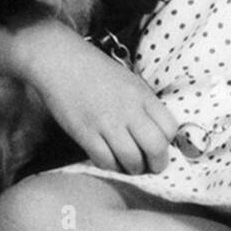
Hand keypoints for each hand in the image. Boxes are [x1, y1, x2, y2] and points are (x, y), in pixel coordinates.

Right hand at [13, 25, 177, 175]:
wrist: (60, 60)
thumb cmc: (94, 69)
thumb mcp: (128, 80)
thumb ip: (143, 104)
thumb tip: (156, 132)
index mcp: (142, 94)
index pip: (170, 128)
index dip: (168, 142)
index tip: (161, 145)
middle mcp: (128, 109)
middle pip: (156, 148)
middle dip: (157, 164)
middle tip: (151, 166)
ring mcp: (106, 122)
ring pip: (132, 160)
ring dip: (134, 169)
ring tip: (130, 166)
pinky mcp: (85, 133)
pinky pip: (105, 161)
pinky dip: (110, 166)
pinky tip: (109, 159)